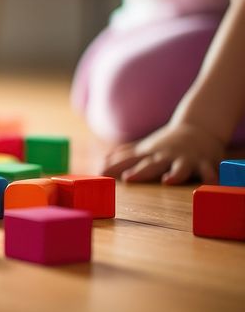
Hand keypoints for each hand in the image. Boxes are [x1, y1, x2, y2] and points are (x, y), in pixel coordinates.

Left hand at [101, 121, 223, 183]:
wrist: (199, 129)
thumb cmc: (167, 143)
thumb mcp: (145, 149)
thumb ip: (125, 157)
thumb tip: (102, 162)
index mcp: (150, 154)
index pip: (129, 161)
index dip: (115, 166)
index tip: (100, 172)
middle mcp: (165, 156)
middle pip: (151, 165)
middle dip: (140, 171)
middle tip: (128, 178)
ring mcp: (185, 159)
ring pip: (180, 167)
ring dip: (174, 173)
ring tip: (167, 181)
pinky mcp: (204, 163)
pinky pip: (208, 171)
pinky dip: (209, 176)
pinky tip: (209, 182)